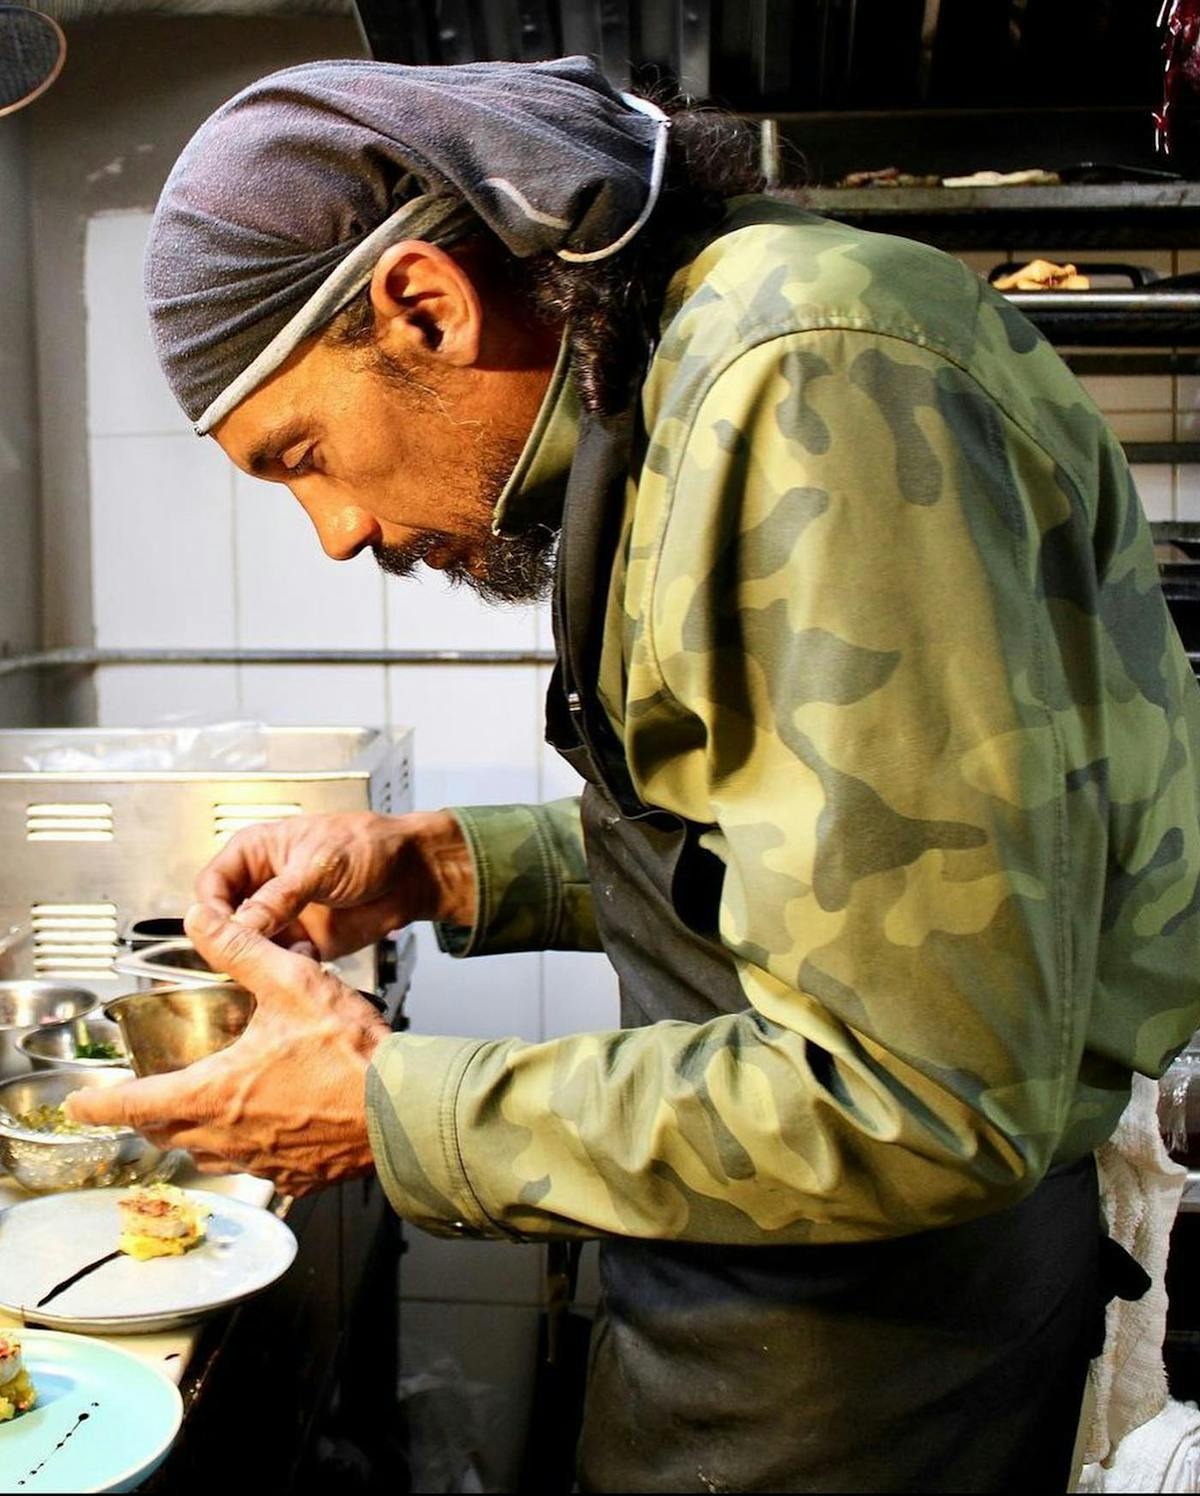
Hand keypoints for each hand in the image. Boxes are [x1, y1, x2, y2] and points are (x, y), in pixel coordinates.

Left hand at [63, 904, 391, 1194]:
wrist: (404, 1108)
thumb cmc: (353, 1055)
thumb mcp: (291, 983)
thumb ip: (240, 950)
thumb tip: (202, 920)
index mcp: (217, 1093)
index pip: (136, 1105)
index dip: (100, 1104)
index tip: (82, 1104)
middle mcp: (230, 1136)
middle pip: (166, 1135)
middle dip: (147, 1117)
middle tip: (141, 1101)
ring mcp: (264, 1162)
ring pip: (206, 1155)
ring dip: (193, 1135)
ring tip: (203, 1110)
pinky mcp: (297, 1175)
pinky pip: (255, 1167)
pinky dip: (246, 1149)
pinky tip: (268, 1127)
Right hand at [194, 809, 474, 958]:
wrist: (412, 872)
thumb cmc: (369, 846)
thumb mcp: (318, 866)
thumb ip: (278, 897)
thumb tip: (240, 925)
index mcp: (256, 852)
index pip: (211, 886)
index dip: (211, 911)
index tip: (221, 934)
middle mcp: (262, 885)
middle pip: (223, 921)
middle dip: (231, 940)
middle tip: (246, 955)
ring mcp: (281, 916)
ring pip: (247, 946)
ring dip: (259, 958)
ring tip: (281, 957)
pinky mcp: (302, 941)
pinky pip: (277, 962)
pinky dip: (284, 968)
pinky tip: (305, 961)